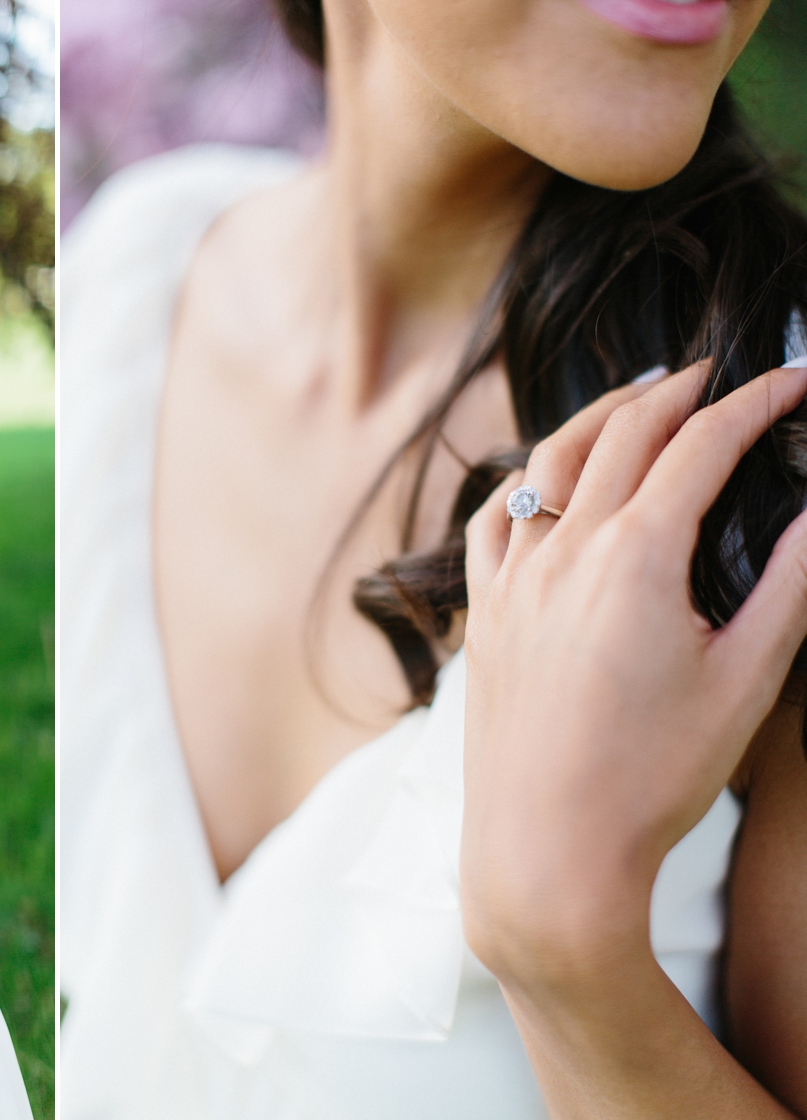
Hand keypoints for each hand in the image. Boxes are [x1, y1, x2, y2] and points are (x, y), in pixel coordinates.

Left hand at [460, 361, 806, 981]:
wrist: (548, 849)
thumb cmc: (652, 777)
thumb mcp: (747, 680)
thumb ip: (790, 585)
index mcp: (633, 555)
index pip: (700, 446)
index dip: (753, 402)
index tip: (793, 381)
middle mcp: (561, 551)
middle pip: (622, 435)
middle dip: (678, 391)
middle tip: (719, 374)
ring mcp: (511, 579)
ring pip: (547, 464)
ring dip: (597, 418)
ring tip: (637, 397)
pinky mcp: (482, 614)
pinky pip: (492, 520)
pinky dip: (523, 479)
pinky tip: (541, 477)